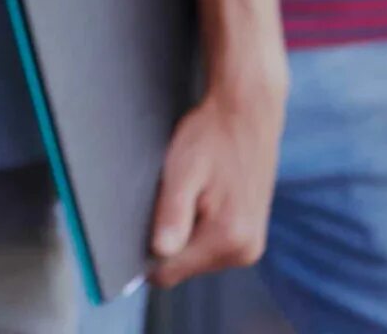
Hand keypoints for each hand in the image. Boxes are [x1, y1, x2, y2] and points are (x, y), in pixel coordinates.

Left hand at [147, 75, 282, 287]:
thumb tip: (159, 252)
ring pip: (194, 256)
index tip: (136, 225)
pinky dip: (195, 226)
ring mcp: (250, 247)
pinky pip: (208, 245)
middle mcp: (245, 251)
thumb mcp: (182, 171)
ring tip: (188, 193)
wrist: (246, 115)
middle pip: (182, 266)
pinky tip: (198, 197)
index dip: (144, 252)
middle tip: (169, 197)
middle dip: (166, 238)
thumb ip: (171, 214)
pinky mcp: (249, 237)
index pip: (169, 271)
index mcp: (229, 239)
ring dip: (181, 231)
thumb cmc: (211, 137)